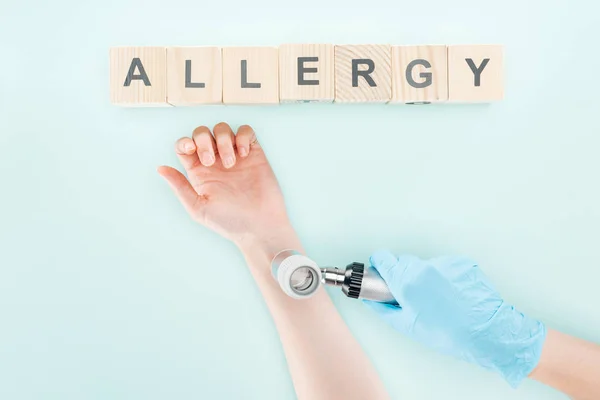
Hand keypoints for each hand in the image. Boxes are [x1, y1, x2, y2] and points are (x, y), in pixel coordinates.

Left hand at [158, 123, 295, 258]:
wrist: (260, 226)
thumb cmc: (230, 222)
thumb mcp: (199, 208)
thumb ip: (180, 187)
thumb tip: (160, 168)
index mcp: (199, 172)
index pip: (184, 146)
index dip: (184, 142)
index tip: (191, 149)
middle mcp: (215, 161)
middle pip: (202, 133)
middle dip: (204, 140)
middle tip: (211, 161)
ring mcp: (235, 156)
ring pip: (222, 129)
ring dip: (223, 140)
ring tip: (231, 162)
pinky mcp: (253, 154)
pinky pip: (246, 132)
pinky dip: (243, 136)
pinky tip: (244, 154)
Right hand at [365, 250, 546, 387]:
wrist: (486, 331)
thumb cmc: (450, 333)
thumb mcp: (408, 326)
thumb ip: (384, 309)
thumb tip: (372, 301)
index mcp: (406, 281)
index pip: (383, 258)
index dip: (379, 264)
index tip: (380, 269)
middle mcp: (424, 267)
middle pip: (403, 261)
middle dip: (402, 273)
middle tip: (410, 293)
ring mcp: (444, 263)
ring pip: (425, 264)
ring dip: (425, 276)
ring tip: (437, 299)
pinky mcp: (462, 263)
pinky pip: (445, 266)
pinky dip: (444, 277)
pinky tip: (451, 294)